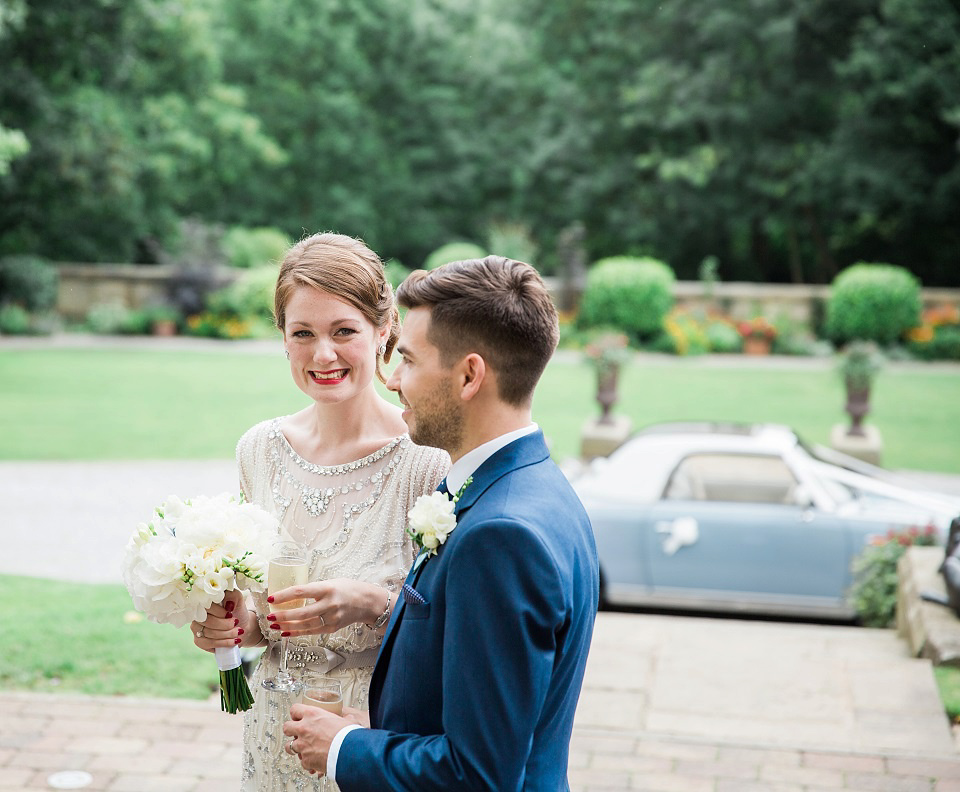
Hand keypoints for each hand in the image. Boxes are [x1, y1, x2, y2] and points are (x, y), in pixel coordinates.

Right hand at [190, 594, 252, 651]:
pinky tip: (233, 641)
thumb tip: (227, 603)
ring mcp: (196, 628)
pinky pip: (208, 643)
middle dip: (225, 624)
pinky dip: (223, 643)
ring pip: (209, 633)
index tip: (230, 613)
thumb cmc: (237, 611)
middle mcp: (197, 614)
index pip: (206, 606)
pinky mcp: (199, 641)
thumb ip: (233, 596)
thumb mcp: (238, 600)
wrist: (240, 625)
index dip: (218, 612)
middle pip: (207, 621)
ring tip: (238, 632)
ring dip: (227, 634)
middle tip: (236, 623)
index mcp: (204, 601)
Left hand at [267, 579, 391, 637]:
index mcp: (327, 588)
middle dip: (283, 616)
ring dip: (287, 626)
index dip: (284, 595)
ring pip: (305, 625)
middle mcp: (329, 604)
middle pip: (302, 613)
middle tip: (269, 616)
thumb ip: (313, 590)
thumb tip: (291, 595)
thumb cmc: (346, 589)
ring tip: (274, 625)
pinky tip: (286, 632)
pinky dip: (297, 633)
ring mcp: (332, 618)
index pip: (301, 592)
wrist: (367, 602)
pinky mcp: (332, 628)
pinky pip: (311, 631)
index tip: (271, 597)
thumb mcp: (330, 583)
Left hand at [283, 703, 357, 774]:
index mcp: (312, 715)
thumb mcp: (345, 720)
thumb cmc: (347, 735)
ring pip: (289, 746)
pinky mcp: (305, 760)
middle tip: (296, 732)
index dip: (296, 713)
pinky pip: (302, 761)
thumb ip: (342, 719)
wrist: (348, 752)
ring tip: (303, 748)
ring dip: (295, 747)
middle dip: (291, 730)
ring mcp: (302, 745)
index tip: (298, 717)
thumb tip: (348, 719)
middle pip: (287, 727)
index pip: (295, 709)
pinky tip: (314, 760)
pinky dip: (307, 761)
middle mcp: (304, 729)